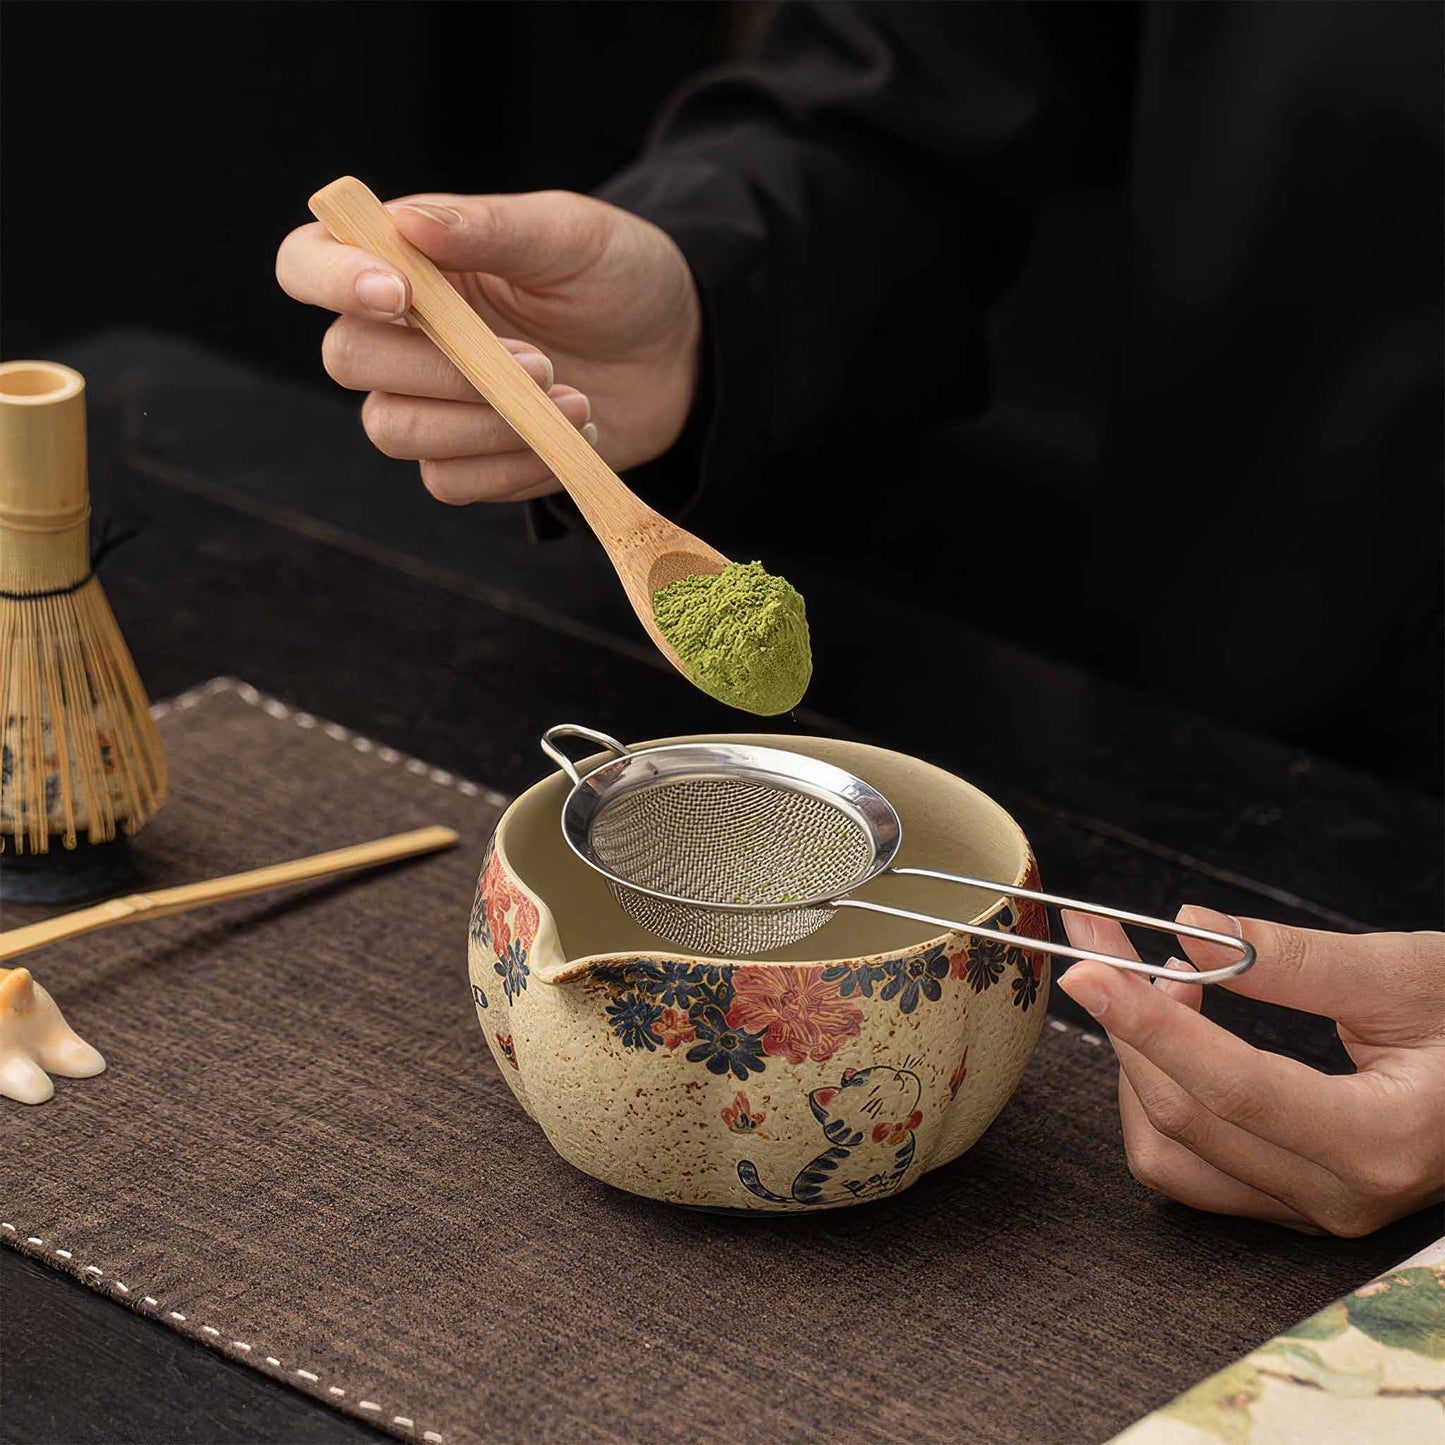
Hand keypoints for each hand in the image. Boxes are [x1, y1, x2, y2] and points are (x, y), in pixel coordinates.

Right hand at [275, 190, 701, 502]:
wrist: (677, 353)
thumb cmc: (616, 277)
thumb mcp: (568, 235)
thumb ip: (489, 226)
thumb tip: (408, 223)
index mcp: (407, 260)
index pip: (307, 263)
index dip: (330, 280)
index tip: (401, 295)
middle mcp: (401, 334)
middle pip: (348, 361)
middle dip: (441, 371)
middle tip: (540, 363)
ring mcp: (429, 402)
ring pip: (395, 432)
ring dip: (484, 426)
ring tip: (575, 402)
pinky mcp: (468, 459)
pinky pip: (450, 481)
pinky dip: (511, 468)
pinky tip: (571, 439)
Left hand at [1058, 907, 1444, 1235]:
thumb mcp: (1410, 974)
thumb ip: (1297, 958)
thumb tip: (1190, 928)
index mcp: (1381, 1141)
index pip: (1231, 1087)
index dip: (1147, 1023)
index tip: (1086, 969)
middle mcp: (1340, 1194)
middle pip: (1183, 1115)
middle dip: (1126, 1020)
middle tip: (1103, 939)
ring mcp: (1313, 1209)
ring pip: (1169, 1152)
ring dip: (1140, 1061)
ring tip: (1165, 983)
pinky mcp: (1292, 1201)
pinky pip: (1188, 1164)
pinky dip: (1161, 1094)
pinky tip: (1182, 1031)